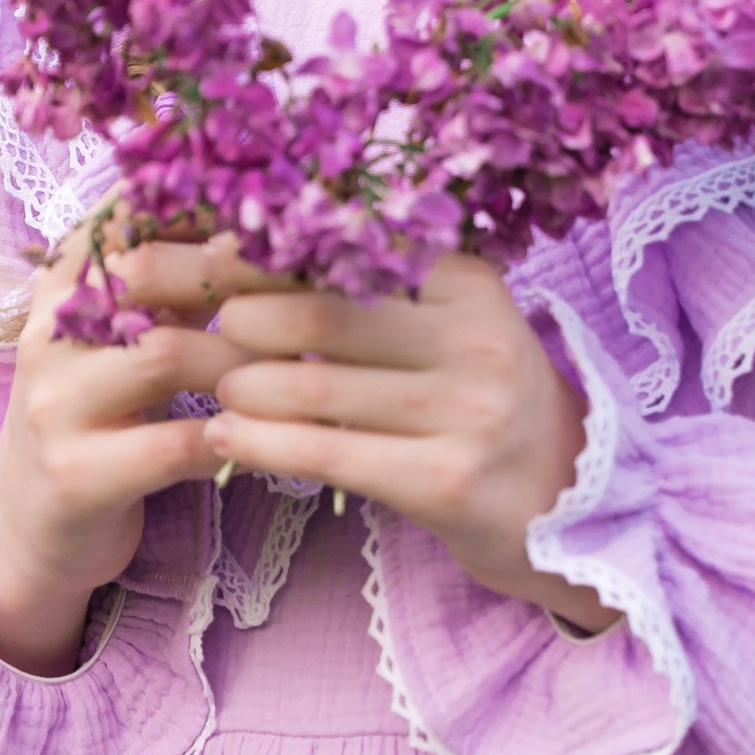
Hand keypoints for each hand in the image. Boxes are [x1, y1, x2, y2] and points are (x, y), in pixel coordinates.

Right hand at [0, 230, 281, 675]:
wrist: (28, 527)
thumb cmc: (98, 418)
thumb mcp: (121, 339)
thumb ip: (173, 284)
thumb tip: (261, 220)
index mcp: (61, 287)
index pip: (126, 214)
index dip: (203, 201)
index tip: (278, 205)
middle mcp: (48, 335)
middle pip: (146, 270)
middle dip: (240, 271)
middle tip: (318, 281)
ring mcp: (54, 406)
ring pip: (166, 355)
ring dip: (251, 358)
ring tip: (308, 363)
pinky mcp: (77, 477)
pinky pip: (178, 446)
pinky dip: (241, 437)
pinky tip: (281, 436)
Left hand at [206, 253, 612, 635]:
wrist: (570, 503)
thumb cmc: (479, 405)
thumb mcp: (446, 329)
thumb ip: (367, 293)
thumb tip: (233, 251)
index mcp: (468, 283)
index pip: (343, 252)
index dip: (255, 252)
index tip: (193, 252)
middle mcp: (476, 339)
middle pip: (320, 314)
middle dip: (232, 313)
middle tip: (185, 323)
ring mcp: (468, 412)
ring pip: (315, 389)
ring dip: (240, 386)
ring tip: (213, 387)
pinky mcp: (448, 481)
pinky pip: (329, 455)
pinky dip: (261, 444)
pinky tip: (221, 436)